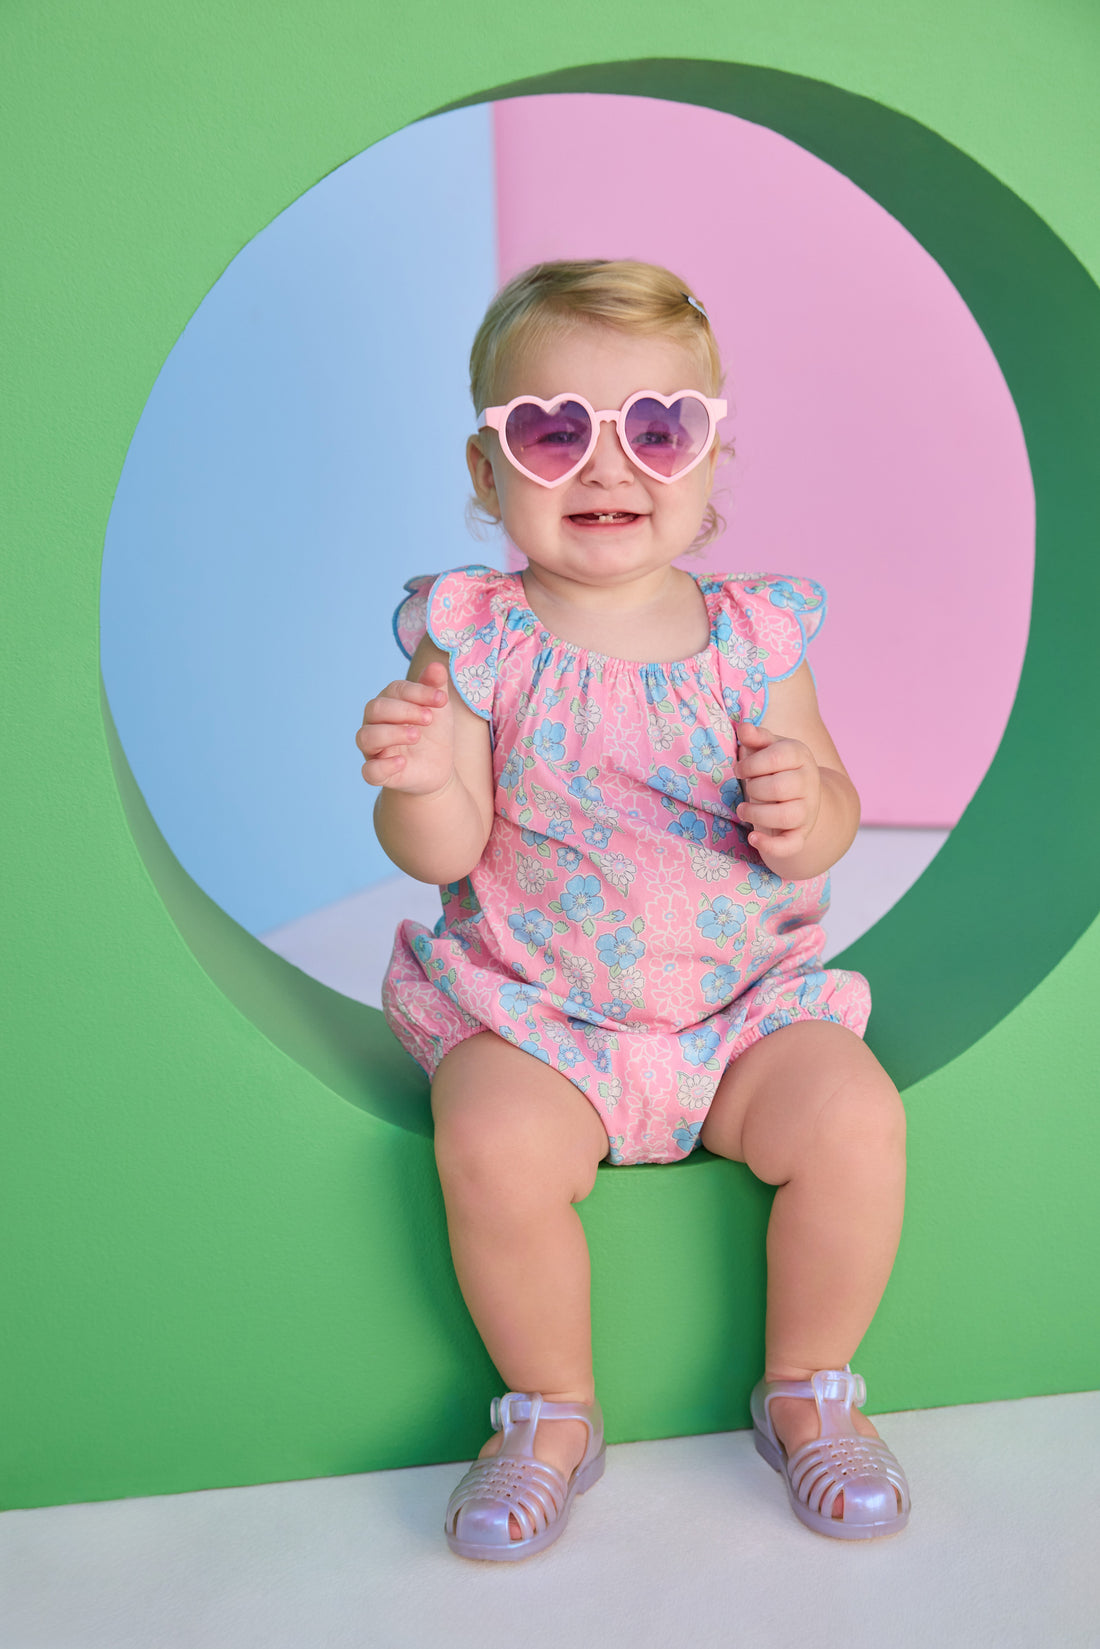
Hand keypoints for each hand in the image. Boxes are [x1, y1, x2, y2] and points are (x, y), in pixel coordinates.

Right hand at [356, 661, 455, 794]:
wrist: (438, 768)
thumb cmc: (433, 733)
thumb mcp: (438, 709)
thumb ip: (435, 687)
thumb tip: (437, 665)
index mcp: (388, 703)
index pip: (395, 690)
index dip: (418, 692)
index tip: (442, 699)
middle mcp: (374, 724)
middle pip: (375, 709)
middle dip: (404, 710)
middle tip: (430, 718)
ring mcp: (373, 749)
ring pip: (366, 736)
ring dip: (392, 733)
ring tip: (416, 735)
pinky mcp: (378, 773)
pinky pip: (369, 771)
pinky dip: (382, 766)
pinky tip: (402, 762)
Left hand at [733, 719, 821, 863]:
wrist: (801, 797)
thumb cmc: (775, 768)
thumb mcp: (767, 748)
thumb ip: (755, 737)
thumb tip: (744, 728)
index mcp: (800, 755)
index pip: (778, 756)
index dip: (752, 763)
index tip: (740, 769)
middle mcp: (809, 782)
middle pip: (780, 787)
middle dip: (754, 789)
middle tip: (747, 789)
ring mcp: (807, 810)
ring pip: (787, 815)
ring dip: (757, 814)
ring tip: (743, 810)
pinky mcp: (800, 834)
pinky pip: (791, 844)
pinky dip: (770, 845)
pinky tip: (753, 837)